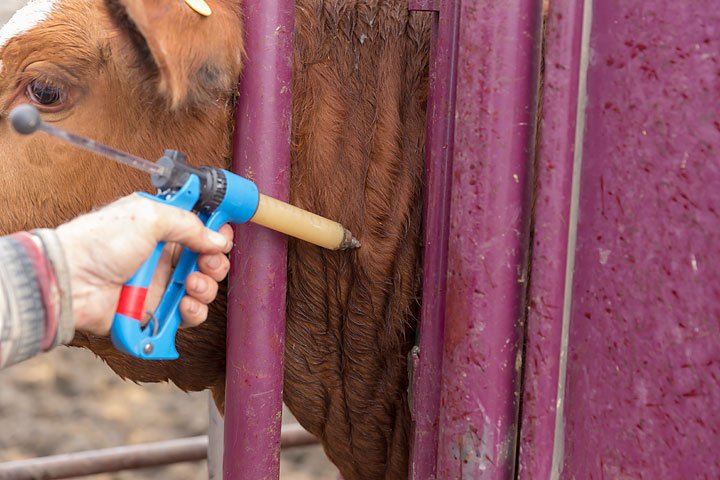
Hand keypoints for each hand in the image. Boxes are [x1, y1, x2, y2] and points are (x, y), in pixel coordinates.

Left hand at [55, 194, 232, 335]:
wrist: (72, 281)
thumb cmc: (98, 242)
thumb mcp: (148, 216)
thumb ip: (188, 224)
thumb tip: (217, 238)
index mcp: (161, 227)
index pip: (199, 226)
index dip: (215, 229)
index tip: (223, 232)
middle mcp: (164, 255)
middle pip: (209, 259)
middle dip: (216, 261)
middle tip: (207, 262)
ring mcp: (162, 284)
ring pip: (204, 287)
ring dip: (206, 286)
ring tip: (190, 284)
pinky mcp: (157, 311)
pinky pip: (189, 315)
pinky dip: (193, 311)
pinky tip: (184, 305)